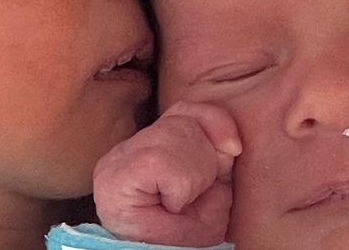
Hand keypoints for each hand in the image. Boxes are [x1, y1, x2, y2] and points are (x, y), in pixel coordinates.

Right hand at [93, 101, 241, 246]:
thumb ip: (216, 156)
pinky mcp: (115, 175)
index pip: (183, 111)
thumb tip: (228, 142)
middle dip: (205, 157)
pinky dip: (181, 187)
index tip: (234, 148)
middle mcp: (125, 151)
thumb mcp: (211, 189)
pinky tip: (172, 205)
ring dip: (196, 174)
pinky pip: (164, 162)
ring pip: (176, 133)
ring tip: (183, 202)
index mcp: (145, 151)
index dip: (215, 122)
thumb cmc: (186, 237)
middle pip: (183, 119)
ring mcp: (116, 162)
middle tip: (197, 193)